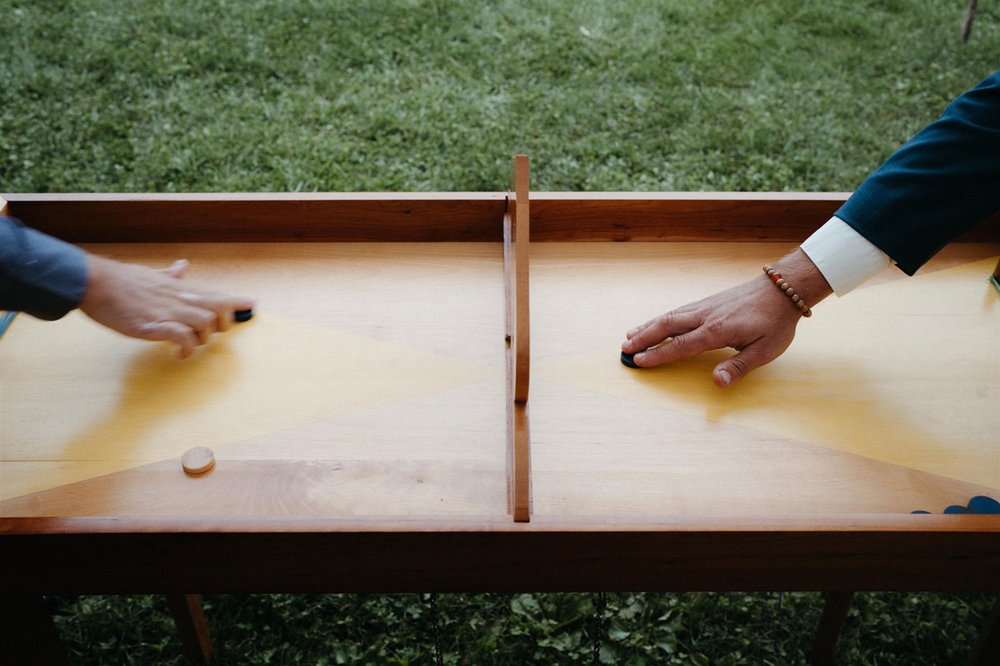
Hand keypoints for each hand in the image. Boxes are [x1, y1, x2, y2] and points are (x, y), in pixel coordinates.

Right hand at [79, 255, 254, 357]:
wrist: (95, 282)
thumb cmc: (122, 280)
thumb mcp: (151, 275)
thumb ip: (170, 275)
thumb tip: (182, 266)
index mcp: (179, 288)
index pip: (215, 294)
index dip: (236, 300)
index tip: (253, 304)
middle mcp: (179, 299)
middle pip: (218, 308)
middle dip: (224, 322)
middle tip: (214, 333)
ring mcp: (167, 312)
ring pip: (205, 323)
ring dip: (204, 337)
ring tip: (191, 344)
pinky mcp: (153, 325)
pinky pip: (181, 336)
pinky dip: (185, 347)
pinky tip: (179, 354)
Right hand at [621, 249, 830, 387]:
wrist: (782, 290)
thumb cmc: (775, 322)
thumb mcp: (764, 350)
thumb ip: (738, 367)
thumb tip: (717, 383)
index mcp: (717, 330)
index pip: (681, 345)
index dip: (658, 355)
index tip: (639, 361)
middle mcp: (705, 316)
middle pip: (667, 326)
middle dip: (644, 338)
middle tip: (624, 348)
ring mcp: (705, 306)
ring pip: (670, 316)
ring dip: (649, 326)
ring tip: (630, 335)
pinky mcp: (708, 302)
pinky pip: (679, 311)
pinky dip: (662, 318)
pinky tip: (656, 323)